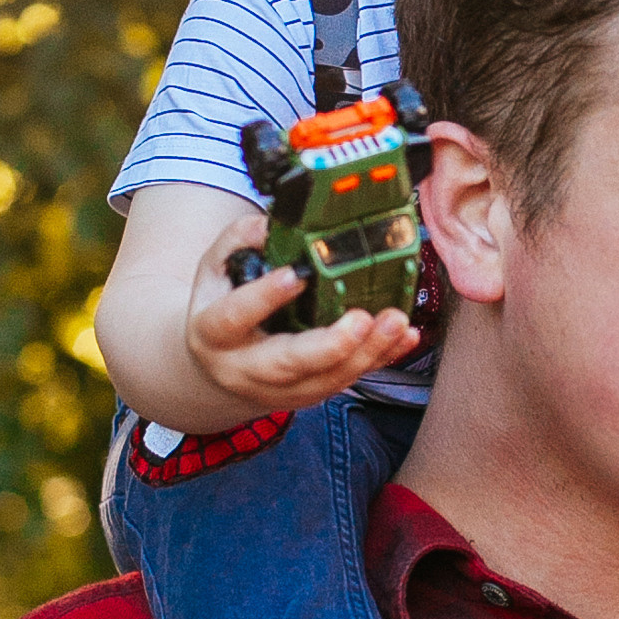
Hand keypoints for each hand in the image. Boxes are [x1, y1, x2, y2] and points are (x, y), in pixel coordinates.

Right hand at [183, 208, 421, 413]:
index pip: (234, 317)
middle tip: (361, 319)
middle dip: (328, 346)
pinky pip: (349, 380)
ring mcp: (279, 389)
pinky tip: (404, 337)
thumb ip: (238, 242)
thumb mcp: (216, 269)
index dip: (263, 298)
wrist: (216, 367)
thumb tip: (269, 224)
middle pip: (287, 364)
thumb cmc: (220, 306)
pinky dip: (380, 359)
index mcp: (213, 334)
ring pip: (325, 379)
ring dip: (365, 352)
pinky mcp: (309, 394)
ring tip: (394, 321)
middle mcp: (245, 368)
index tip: (294, 276)